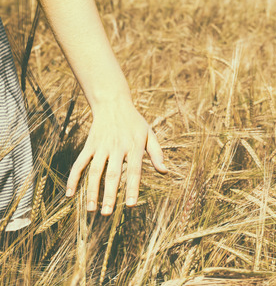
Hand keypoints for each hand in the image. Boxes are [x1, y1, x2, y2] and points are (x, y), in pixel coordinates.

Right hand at [65, 100, 167, 214]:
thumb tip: (165, 171)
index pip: (134, 170)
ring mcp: (100, 147)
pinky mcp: (89, 146)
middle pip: (112, 174)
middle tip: (107, 213)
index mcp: (134, 146)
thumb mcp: (149, 134)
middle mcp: (116, 147)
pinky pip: (79, 163)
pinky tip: (69, 193)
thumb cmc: (134, 122)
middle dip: (109, 194)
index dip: (133, 188)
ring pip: (94, 171)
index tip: (131, 205)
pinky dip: (73, 177)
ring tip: (91, 209)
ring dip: (91, 191)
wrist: (113, 103)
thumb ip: (156, 153)